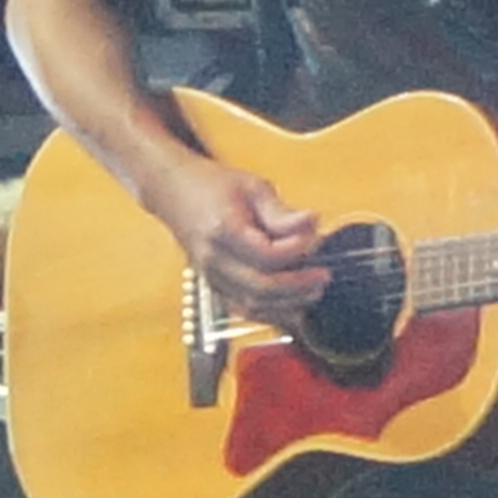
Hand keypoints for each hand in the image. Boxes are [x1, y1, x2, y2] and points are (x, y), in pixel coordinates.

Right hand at [146, 154, 328, 324]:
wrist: (174, 192)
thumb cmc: (212, 186)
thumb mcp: (252, 187)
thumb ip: (281, 212)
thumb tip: (312, 222)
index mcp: (223, 231)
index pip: (267, 255)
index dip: (296, 251)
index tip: (314, 240)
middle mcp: (213, 260)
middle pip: (261, 288)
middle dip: (297, 287)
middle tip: (322, 276)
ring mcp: (211, 277)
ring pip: (254, 306)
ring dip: (288, 303)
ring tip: (313, 290)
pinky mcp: (214, 287)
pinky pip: (244, 309)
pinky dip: (270, 310)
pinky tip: (291, 302)